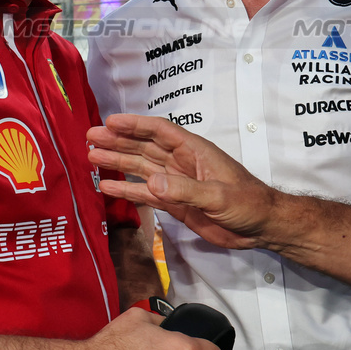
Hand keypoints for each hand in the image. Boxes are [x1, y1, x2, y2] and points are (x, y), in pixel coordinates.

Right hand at [89, 114, 277, 249]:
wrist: (260, 227)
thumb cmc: (248, 203)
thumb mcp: (219, 196)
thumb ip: (186, 190)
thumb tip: (151, 183)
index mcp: (194, 151)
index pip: (160, 131)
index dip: (135, 125)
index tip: (110, 122)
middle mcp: (181, 162)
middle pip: (144, 147)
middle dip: (118, 141)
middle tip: (90, 137)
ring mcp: (176, 182)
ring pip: (142, 168)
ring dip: (118, 162)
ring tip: (91, 157)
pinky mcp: (175, 203)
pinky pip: (146, 194)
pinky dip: (127, 191)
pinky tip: (107, 188)